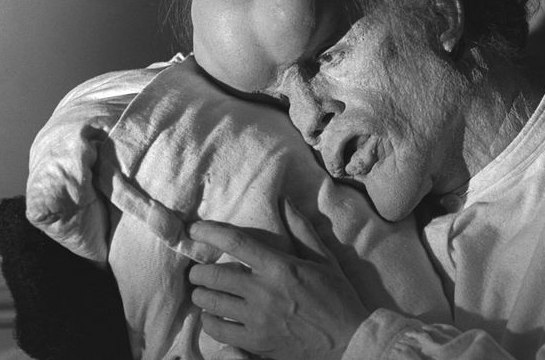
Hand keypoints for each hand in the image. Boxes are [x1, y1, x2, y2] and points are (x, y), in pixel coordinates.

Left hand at [187, 201, 370, 359]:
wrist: (349, 340)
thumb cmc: (338, 297)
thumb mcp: (324, 259)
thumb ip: (301, 230)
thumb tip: (285, 202)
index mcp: (280, 267)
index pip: (236, 242)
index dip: (210, 232)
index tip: (195, 229)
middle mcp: (264, 292)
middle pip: (213, 275)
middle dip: (199, 271)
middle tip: (198, 271)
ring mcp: (258, 319)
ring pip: (211, 303)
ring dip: (201, 296)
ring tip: (204, 293)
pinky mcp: (256, 342)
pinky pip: (218, 330)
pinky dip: (210, 321)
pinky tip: (213, 317)